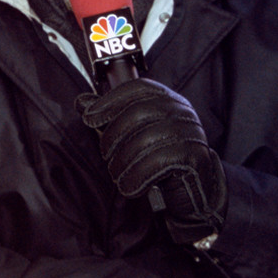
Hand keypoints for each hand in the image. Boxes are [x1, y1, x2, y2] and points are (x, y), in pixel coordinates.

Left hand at [76, 79, 226, 244]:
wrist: (196, 190)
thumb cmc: (159, 158)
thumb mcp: (133, 134)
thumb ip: (109, 117)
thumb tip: (81, 102)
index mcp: (166, 99)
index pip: (136, 88)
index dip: (109, 101)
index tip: (89, 118)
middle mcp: (181, 110)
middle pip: (136, 113)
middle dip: (112, 138)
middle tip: (107, 157)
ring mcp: (190, 132)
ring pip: (143, 140)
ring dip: (122, 163)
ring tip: (119, 176)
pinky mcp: (194, 156)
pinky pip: (156, 163)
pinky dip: (136, 178)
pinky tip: (132, 188)